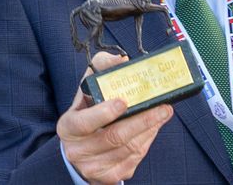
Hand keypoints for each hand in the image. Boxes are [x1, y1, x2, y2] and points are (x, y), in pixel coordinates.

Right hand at [58, 52, 173, 183]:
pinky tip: (153, 127)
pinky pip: (134, 159)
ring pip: (129, 148)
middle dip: (143, 120)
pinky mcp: (109, 176)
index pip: (84, 123)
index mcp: (69, 127)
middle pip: (115, 137)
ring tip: (163, 113)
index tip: (124, 102)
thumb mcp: (88, 88)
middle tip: (164, 107)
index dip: (104, 113)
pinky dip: (147, 141)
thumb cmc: (88, 111)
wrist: (80, 148)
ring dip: (150, 129)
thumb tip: (121, 60)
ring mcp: (93, 167)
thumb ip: (102, 68)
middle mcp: (78, 150)